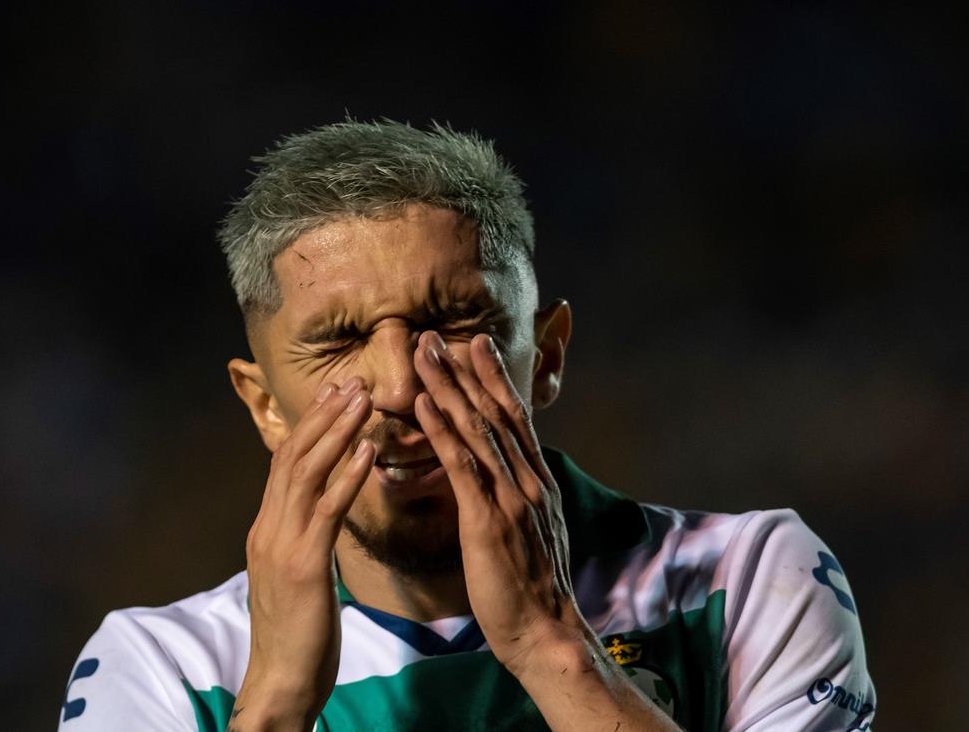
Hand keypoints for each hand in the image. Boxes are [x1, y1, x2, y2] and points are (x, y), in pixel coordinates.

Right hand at [235, 380, 375, 730]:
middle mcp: (269, 528)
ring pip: (307, 472)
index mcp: (267, 529)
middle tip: (352, 380)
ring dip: (337, 431)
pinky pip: (327, 510)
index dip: (310, 424)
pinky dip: (348, 475)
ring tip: (363, 399)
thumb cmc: (297, 635)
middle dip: (324, 415)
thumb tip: (320, 512)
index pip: (285, 463)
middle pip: (293, 456)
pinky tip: (370, 451)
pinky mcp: (304, 565)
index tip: (334, 392)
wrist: (281, 682)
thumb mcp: (297, 575)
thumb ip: (303, 539)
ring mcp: (282, 544)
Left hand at [412, 331, 581, 674]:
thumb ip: (520, 498)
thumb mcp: (533, 532)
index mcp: (537, 483)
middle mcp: (527, 481)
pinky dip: (442, 431)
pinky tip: (423, 404)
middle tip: (433, 335)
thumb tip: (507, 475)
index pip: (513, 418)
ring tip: (422, 353)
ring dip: (447, 386)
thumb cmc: (533, 590)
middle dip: (463, 370)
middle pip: (493, 411)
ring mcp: (510, 498)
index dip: (492, 378)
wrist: (546, 633)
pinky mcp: (487, 521)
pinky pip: (462, 466)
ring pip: (476, 429)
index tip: (473, 344)